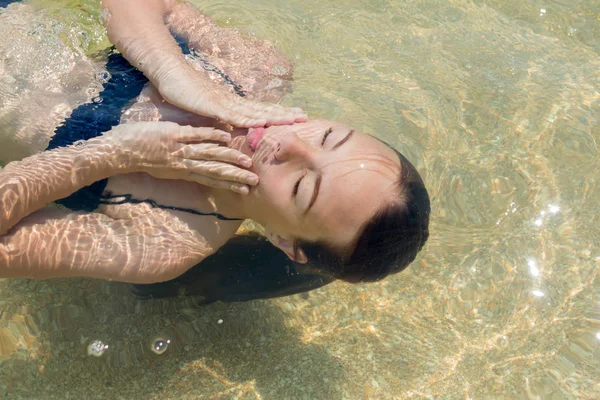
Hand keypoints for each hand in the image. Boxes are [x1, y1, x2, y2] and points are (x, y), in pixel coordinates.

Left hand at [104, 122, 257, 193]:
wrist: (115, 153)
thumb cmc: (135, 158)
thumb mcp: (160, 167)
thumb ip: (178, 166)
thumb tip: (192, 166)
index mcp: (181, 171)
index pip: (210, 179)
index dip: (229, 184)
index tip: (245, 189)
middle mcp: (183, 164)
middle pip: (214, 171)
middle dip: (236, 176)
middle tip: (255, 181)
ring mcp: (178, 150)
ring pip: (209, 155)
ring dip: (229, 158)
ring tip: (247, 162)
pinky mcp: (171, 136)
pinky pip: (194, 135)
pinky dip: (210, 135)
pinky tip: (225, 136)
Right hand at [156, 63, 306, 127]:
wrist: (171, 75)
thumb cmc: (187, 93)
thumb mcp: (208, 109)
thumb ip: (220, 118)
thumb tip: (232, 129)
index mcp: (233, 105)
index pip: (260, 110)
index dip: (278, 113)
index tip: (296, 116)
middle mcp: (233, 103)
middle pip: (263, 109)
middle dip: (284, 113)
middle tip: (304, 117)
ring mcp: (224, 103)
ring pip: (254, 111)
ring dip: (273, 115)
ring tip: (292, 119)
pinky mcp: (213, 106)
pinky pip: (233, 115)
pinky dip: (248, 119)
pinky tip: (261, 121)